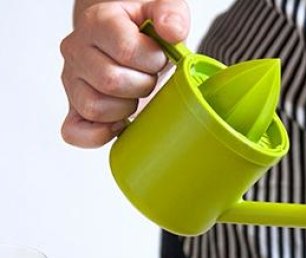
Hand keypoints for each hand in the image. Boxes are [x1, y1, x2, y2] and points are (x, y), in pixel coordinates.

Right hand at [60, 0, 189, 147]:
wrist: (122, 36)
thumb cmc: (142, 28)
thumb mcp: (160, 9)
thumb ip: (171, 12)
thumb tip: (172, 31)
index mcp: (98, 23)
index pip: (125, 50)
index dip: (152, 60)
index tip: (157, 57)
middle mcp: (76, 51)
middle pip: (111, 82)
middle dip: (142, 85)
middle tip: (148, 77)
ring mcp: (72, 81)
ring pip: (95, 108)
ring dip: (125, 109)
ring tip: (134, 94)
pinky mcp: (74, 108)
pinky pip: (75, 132)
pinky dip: (100, 135)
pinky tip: (120, 123)